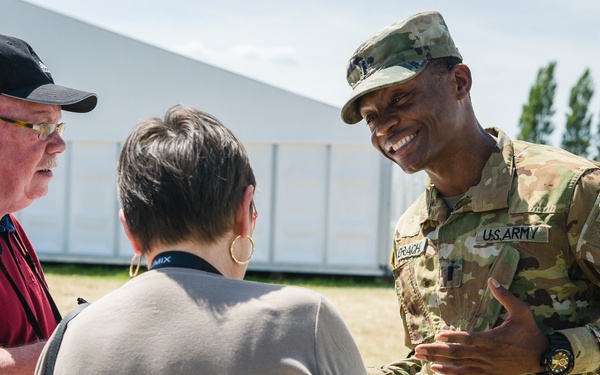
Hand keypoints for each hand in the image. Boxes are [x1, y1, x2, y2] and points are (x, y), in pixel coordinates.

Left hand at [413, 277, 548, 374]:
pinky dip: (450, 374)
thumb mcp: (521, 311)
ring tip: (422, 358)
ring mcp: (487, 367)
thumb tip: (492, 279)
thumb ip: (505, 296)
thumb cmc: (530, 332)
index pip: (469, 339)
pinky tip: (436, 369)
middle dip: (436, 351)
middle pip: (458, 354)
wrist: (543, 357)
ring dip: (439, 362)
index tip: (438, 334)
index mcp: (493, 339)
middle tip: (419, 348)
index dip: (453, 337)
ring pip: (459, 366)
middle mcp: (487, 355)